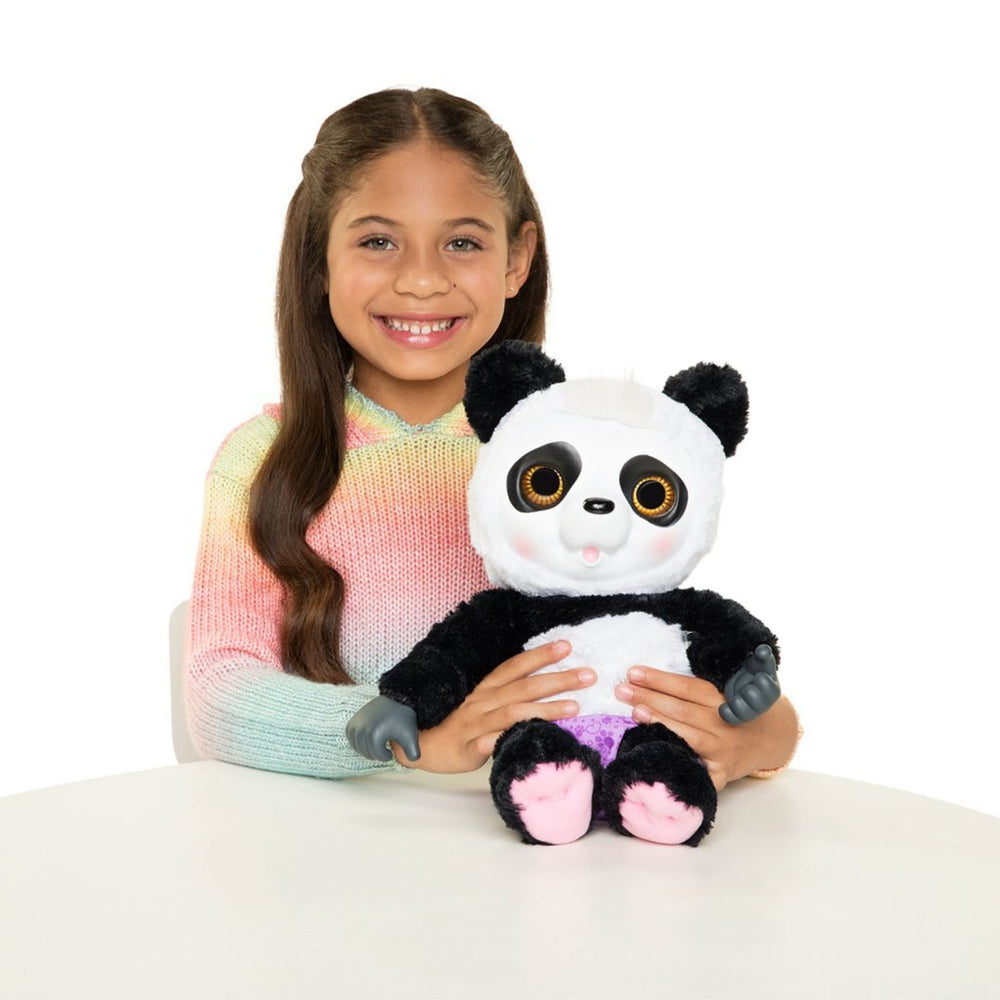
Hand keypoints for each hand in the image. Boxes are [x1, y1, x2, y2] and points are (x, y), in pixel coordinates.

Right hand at [347, 696, 419, 762]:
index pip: (378, 756)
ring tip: (378, 744)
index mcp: (374, 735)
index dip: (387, 756)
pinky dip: (357, 742)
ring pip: (358, 747)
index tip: (392, 751)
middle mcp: (362, 730)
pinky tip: (367, 740)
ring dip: (367, 749)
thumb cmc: (403, 718)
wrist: (396, 698)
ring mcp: (356, 724)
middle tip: (385, 748)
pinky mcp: (353, 721)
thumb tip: (413, 761)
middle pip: (367, 753)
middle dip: (377, 754)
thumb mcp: (411, 737)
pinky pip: (351, 738)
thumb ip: (414, 753)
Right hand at [394, 641, 594, 773]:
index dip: (540, 655)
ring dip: (547, 708)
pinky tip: (539, 737)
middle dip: (558, 679)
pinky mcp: (470, 747)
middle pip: (523, 686)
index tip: (567, 646)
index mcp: (486, 688)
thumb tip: (545, 689)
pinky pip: (495, 741)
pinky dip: (516, 737)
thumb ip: (509, 698)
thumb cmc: (458, 726)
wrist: (420, 747)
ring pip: (515, 711)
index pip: (515, 666)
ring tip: (576, 707)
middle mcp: (482, 701)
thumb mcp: (483, 706)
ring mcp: (476, 723)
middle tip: (588, 675)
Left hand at [616, 668, 798, 790]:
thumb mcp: (727, 691)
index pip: (687, 687)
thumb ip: (697, 688)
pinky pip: (694, 771)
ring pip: (687, 736)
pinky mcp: (719, 775)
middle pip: (682, 710)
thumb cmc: (737, 710)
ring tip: (634, 712)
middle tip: (621, 690)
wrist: (771, 739)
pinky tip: (653, 753)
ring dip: (659, 723)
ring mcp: (722, 752)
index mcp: (724, 700)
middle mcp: (724, 725)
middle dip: (649, 698)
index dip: (659, 679)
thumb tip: (650, 676)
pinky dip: (675, 762)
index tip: (633, 672)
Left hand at [720, 645, 780, 724]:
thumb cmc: (754, 670)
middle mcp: (763, 703)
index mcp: (772, 689)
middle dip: (747, 690)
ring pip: (741, 709)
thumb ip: (763, 655)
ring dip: (736, 701)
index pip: (765, 683)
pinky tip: (724, 707)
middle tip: (747, 688)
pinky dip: (726, 712)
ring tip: (736, 697)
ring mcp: (750, 711)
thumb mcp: (760, 662)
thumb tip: (763, 649)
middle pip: (751, 695)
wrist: (745, 684)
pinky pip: (731, 718)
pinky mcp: (738, 717)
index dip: (759, 679)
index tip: (758, 676)